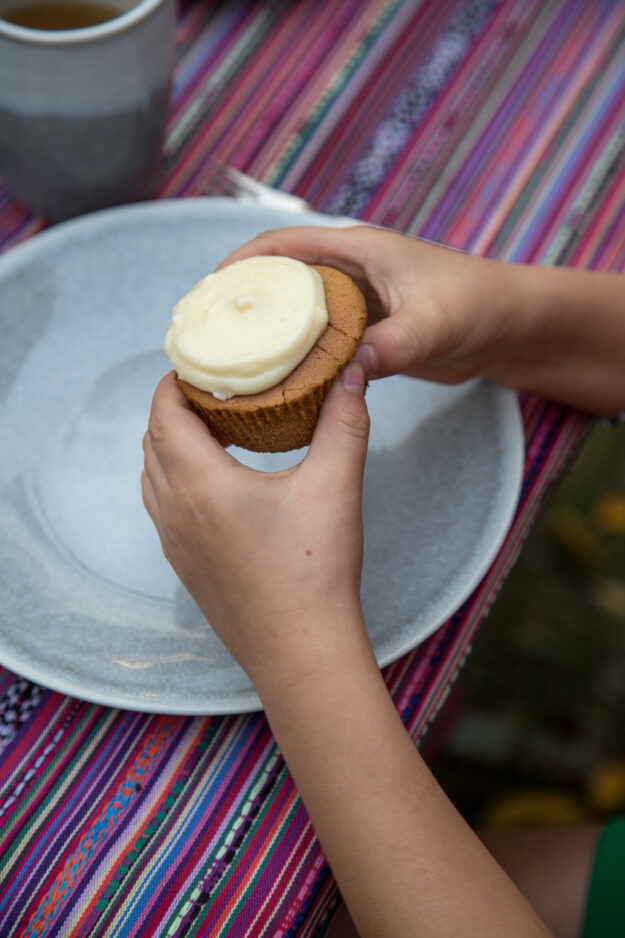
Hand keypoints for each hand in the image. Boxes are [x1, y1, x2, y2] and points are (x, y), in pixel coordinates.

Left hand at [142, 366, 371, 690]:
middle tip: (214, 389)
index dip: (175, 381)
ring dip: (173, 445)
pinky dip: (178, 479)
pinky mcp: (184, 566)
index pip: (164, 413)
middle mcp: (174, 511)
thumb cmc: (314, 571)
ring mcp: (174, 542)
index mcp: (199, 484)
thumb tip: (352, 374)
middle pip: (153, 440)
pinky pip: (163, 506)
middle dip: (176, 408)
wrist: (301, 652)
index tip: (200, 362)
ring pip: (153, 475)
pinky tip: (219, 482)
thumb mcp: (335, 486)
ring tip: (216, 430)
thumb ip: (344, 422)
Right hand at [220, 224, 624, 414]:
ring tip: (231, 364)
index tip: (208, 294)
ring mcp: (356, 304)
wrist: (507, 327)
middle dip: (243, 302)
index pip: (283, 246)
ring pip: (296, 315)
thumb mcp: (435, 325)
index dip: (240, 264)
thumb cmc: (477, 306)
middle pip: (280, 281)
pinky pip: (318, 342)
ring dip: (267, 335)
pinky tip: (278, 384)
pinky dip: (296, 358)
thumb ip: (395, 345)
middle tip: (208, 337)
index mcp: (357, 251)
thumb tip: (351, 371)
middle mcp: (350, 273)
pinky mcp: (365, 332)